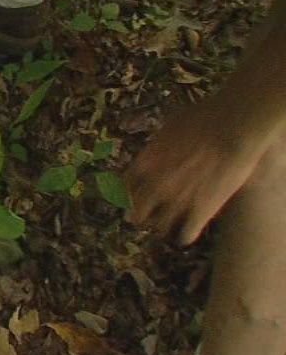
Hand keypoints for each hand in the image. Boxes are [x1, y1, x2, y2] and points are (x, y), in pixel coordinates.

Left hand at [126, 97, 275, 244]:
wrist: (231, 128)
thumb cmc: (202, 117)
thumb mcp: (169, 127)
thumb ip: (160, 143)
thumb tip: (158, 147)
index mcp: (143, 163)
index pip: (123, 187)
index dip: (126, 194)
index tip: (129, 197)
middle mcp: (154, 185)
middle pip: (136, 212)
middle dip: (138, 216)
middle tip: (141, 219)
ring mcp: (176, 201)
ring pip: (159, 227)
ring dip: (161, 228)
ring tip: (163, 229)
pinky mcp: (200, 211)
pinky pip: (186, 234)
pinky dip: (185, 236)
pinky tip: (185, 236)